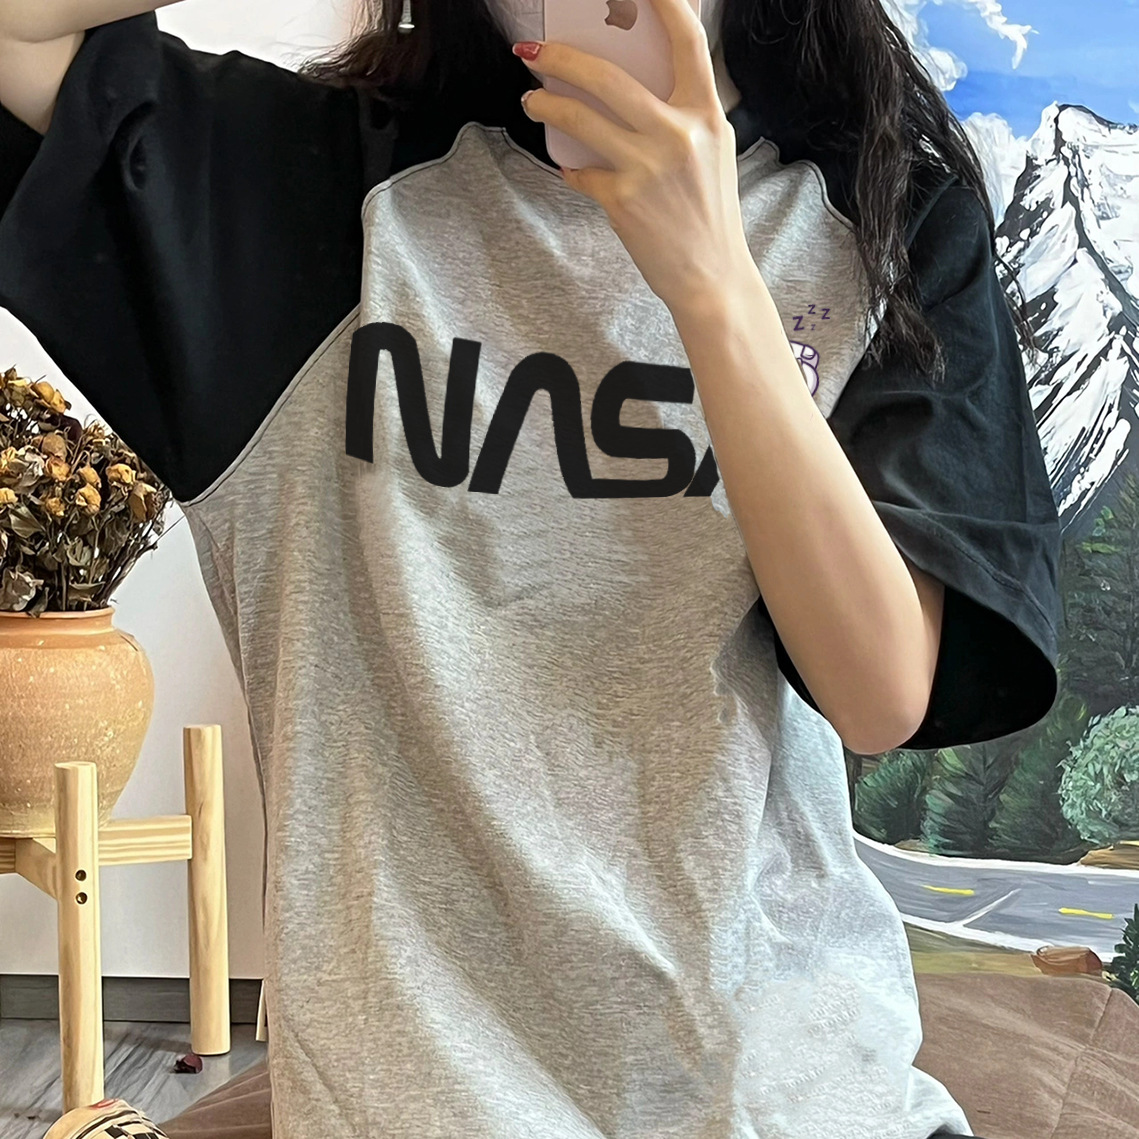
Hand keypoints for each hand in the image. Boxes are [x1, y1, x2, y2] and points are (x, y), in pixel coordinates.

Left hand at [512, 0, 756, 317]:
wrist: (711, 278)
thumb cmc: (709, 217)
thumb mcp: (713, 154)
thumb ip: (685, 116)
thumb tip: (638, 86)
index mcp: (707, 115)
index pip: (687, 40)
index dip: (663, 2)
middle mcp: (678, 134)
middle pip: (608, 76)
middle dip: (561, 57)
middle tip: (535, 51)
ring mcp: (648, 166)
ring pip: (580, 118)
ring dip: (546, 103)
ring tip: (531, 99)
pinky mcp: (622, 199)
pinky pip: (581, 172)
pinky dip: (571, 169)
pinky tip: (569, 168)